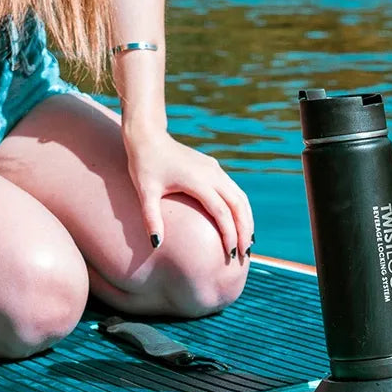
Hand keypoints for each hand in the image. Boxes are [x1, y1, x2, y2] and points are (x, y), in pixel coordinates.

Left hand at [123, 130, 254, 259]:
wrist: (148, 136)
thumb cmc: (144, 164)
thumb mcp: (144, 192)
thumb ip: (151, 219)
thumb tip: (156, 244)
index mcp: (198, 180)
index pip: (221, 211)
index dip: (229, 233)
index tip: (230, 254)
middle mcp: (212, 174)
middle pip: (238, 205)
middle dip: (244, 230)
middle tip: (245, 255)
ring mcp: (215, 170)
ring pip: (240, 197)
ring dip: (247, 220)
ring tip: (248, 243)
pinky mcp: (214, 168)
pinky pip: (234, 191)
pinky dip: (241, 209)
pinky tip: (240, 223)